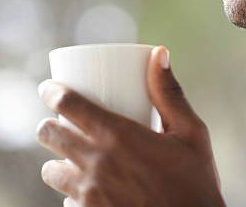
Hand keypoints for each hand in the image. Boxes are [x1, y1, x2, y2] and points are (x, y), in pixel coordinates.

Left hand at [36, 46, 224, 206]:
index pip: (68, 104)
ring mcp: (89, 196)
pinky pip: (66, 203)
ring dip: (56, 161)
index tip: (49, 87)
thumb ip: (170, 93)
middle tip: (59, 122)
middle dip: (49, 124)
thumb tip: (157, 53)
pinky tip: (91, 192)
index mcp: (119, 137)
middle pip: (49, 135)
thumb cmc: (196, 182)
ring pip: (50, 172)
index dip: (52, 91)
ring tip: (71, 159)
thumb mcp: (191, 132)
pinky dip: (73, 195)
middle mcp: (96, 164)